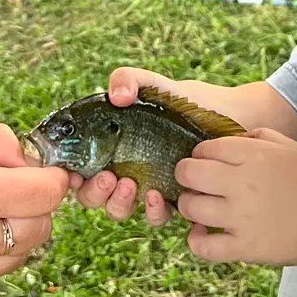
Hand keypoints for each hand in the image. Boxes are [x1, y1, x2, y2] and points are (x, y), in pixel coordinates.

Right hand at [74, 67, 245, 227]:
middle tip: (108, 178)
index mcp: (110, 145)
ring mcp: (146, 187)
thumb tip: (118, 97)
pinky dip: (152, 212)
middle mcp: (123, 169)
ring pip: (119, 211)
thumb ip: (128, 78)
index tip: (73, 172)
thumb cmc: (183, 100)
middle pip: (92, 195)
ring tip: (130, 185)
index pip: (78, 166)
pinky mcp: (172, 201)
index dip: (68, 175)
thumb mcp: (153, 85)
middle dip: (93, 193)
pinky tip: (159, 195)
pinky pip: (156, 218)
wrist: (228, 116)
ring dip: (118, 204)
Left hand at [175, 127, 296, 265]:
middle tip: (194, 181)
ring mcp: (241, 219)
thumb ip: (255, 136)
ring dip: (189, 205)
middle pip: (189, 174)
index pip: (204, 149)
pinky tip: (202, 232)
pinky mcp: (245, 248)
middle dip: (185, 174)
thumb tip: (227, 140)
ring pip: (191, 207)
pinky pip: (204, 247)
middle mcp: (242, 185)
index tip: (207, 161)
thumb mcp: (287, 146)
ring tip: (200, 206)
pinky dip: (195, 240)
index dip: (200, 154)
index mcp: (252, 157)